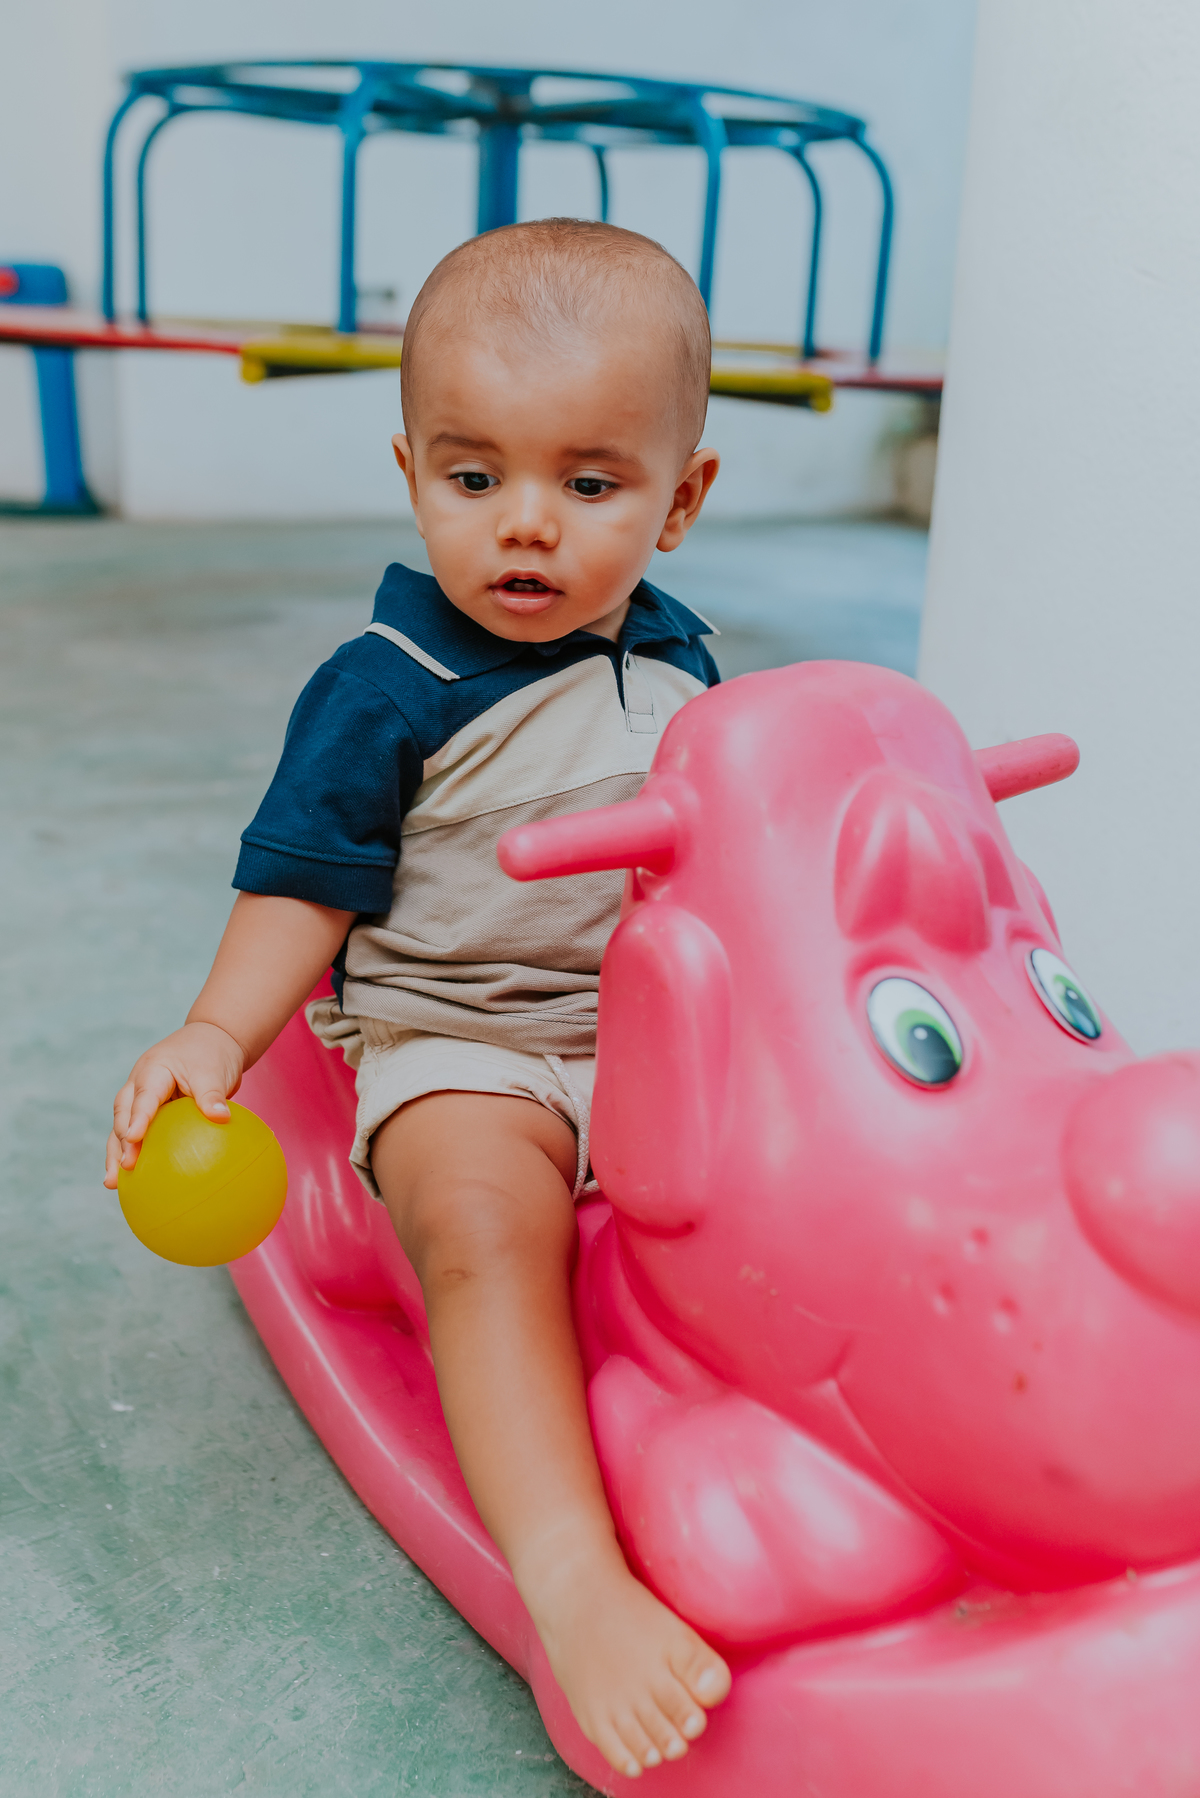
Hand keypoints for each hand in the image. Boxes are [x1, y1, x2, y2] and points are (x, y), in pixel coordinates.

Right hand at [104, 1021, 245, 1188]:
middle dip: (120, 1141)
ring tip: (111, 1183)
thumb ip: (213, 1094)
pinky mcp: (149, 1110)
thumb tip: (221, 1118)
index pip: (143, 1097)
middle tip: (124, 1168)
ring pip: (122, 1125)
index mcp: (153, 1070)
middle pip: (123, 1114)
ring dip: (116, 1152)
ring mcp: (140, 1097)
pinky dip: (132, 1151)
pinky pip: (138, 1131)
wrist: (212, 1040)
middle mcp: (139, 1083)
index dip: (137, 1118)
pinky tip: (132, 1180)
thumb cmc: (212, 1053)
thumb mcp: (213, 1071)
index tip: (133, 1139)